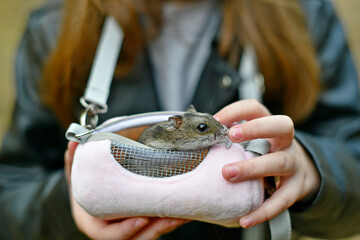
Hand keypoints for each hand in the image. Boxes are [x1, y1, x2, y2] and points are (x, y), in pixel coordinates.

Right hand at [64, 141, 187, 239]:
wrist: (88, 201)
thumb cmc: (85, 191)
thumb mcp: (76, 177)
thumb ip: (73, 162)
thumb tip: (73, 142)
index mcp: (95, 224)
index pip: (108, 235)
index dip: (125, 229)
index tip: (141, 220)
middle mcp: (113, 232)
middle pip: (135, 239)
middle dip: (155, 229)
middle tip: (173, 217)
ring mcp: (129, 231)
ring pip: (149, 235)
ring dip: (167, 226)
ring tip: (183, 214)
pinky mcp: (142, 228)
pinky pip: (156, 228)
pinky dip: (169, 221)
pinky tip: (184, 213)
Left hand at [214, 100, 320, 227]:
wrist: (297, 173)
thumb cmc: (263, 154)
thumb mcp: (252, 143)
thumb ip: (230, 141)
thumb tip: (196, 141)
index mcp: (269, 127)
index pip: (257, 109)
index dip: (238, 110)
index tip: (216, 120)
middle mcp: (285, 142)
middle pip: (281, 126)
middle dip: (256, 129)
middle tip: (231, 136)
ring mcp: (294, 164)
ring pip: (280, 161)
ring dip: (254, 167)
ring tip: (228, 174)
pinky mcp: (296, 188)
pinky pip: (282, 200)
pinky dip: (263, 210)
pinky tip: (244, 218)